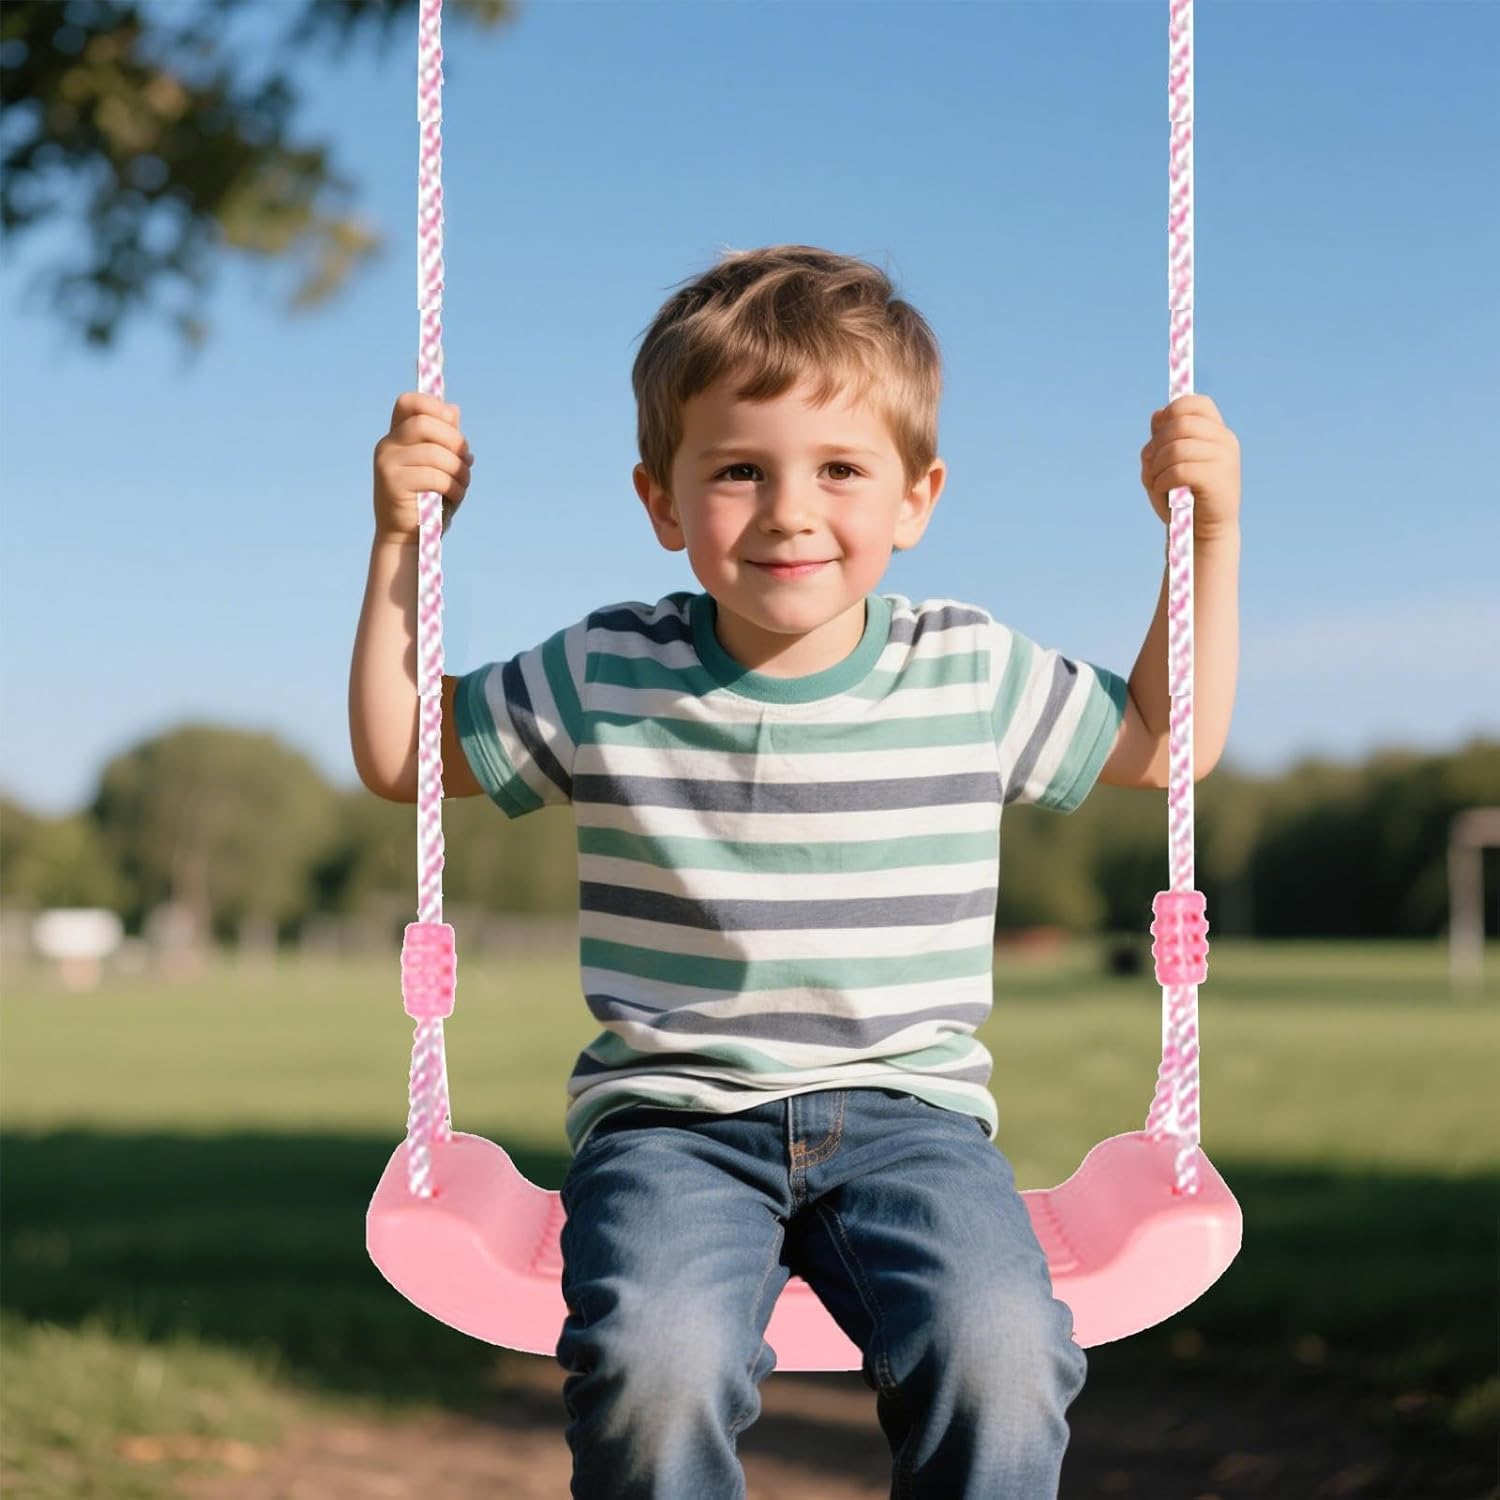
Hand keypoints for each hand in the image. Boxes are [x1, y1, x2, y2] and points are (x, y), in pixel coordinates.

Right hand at [372, 391, 474, 544]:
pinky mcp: (393, 483)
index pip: (408, 402)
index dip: (432, 404)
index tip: (451, 422)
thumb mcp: (441, 466)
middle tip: (465, 460)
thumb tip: (454, 409)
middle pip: (424, 424)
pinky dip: (453, 487)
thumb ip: (445, 439)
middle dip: (454, 441)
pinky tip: (455, 496)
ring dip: (458, 469)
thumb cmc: (428, 500)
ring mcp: (387, 463)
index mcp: (398, 436)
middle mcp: (388, 445)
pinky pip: (434, 476)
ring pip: (435, 453)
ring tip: (462, 484)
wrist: (408, 538)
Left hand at [1139, 394, 1239, 538]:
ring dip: (1157, 466)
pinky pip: (1180, 469)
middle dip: (1157, 445)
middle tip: (1152, 466)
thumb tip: (1157, 415)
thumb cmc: (1180, 498)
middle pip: (1180, 424)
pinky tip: (1162, 490)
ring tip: (1156, 482)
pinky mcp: (1219, 478)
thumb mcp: (1164, 464)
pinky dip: (1162, 480)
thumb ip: (1160, 439)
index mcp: (1216, 431)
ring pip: (1176, 448)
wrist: (1201, 532)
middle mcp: (1224, 440)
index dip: (1171, 413)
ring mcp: (1225, 458)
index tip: (1159, 437)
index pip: (1195, 403)